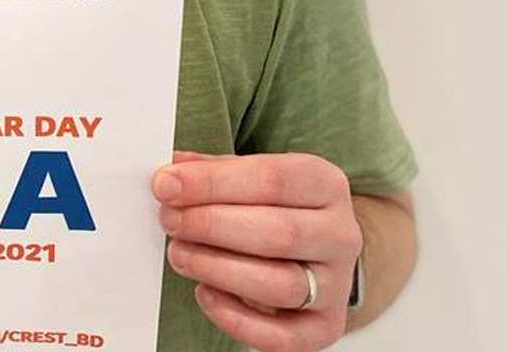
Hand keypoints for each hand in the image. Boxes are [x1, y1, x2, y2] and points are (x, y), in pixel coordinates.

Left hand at [154, 151, 360, 351]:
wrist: (318, 251)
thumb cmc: (279, 209)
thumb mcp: (254, 178)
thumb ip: (215, 172)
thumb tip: (172, 175)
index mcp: (326, 185)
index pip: (273, 179)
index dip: (213, 183)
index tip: (167, 185)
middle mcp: (340, 235)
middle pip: (278, 233)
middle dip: (211, 226)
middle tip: (170, 221)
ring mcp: (336, 285)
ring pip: (280, 285)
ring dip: (218, 270)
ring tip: (180, 254)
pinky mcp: (324, 326)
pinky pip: (282, 337)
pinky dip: (236, 320)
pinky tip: (204, 294)